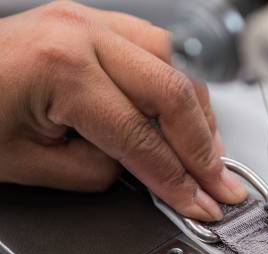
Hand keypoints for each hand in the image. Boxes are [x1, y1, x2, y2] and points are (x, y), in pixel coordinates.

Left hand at [0, 1, 246, 220]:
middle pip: (173, 94)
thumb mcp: (31, 165)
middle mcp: (82, 34)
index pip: (142, 138)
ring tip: (208, 152)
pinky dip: (179, 84)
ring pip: (175, 63)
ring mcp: (89, 20)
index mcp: (62, 69)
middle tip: (220, 183)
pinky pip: (157, 48)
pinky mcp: (93, 22)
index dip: (177, 180)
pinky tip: (185, 112)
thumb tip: (150, 170)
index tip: (200, 203)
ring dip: (198, 113)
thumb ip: (102, 170)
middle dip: (204, 148)